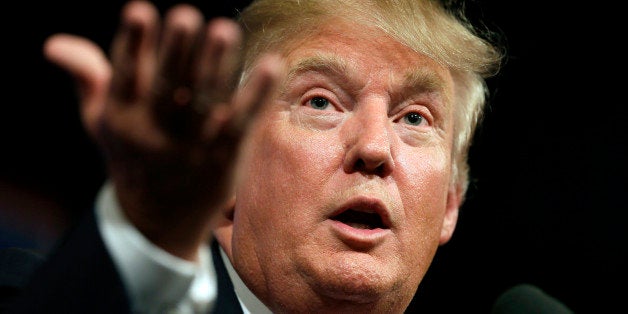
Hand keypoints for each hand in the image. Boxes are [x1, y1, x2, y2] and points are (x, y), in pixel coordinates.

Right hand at [43, 0, 282, 259]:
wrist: (159, 222)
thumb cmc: (133, 156)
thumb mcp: (102, 122)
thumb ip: (89, 79)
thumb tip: (55, 45)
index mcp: (122, 117)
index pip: (125, 77)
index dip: (132, 45)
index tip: (139, 11)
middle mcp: (155, 132)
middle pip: (168, 88)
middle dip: (177, 52)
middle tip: (187, 16)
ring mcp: (192, 148)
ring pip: (205, 103)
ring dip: (217, 66)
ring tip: (225, 29)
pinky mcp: (225, 158)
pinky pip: (242, 124)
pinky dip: (256, 95)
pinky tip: (271, 65)